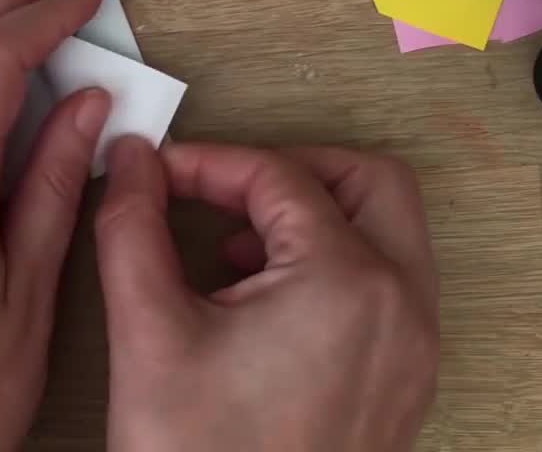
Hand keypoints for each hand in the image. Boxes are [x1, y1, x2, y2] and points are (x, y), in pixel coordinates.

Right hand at [96, 138, 438, 451]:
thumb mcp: (148, 332)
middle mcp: (400, 307)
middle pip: (367, 181)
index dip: (208, 162)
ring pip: (387, 231)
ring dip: (314, 215)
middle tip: (220, 187)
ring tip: (234, 245)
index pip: (279, 176)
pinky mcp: (402, 379)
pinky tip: (263, 297)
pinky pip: (387, 284)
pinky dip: (332, 264)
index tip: (159, 174)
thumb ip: (132, 227)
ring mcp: (411, 347)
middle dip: (287, 169)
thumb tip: (130, 164)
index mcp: (346, 283)